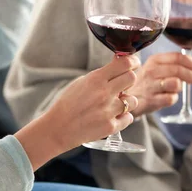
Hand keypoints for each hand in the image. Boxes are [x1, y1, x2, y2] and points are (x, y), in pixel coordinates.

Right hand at [15, 55, 138, 169]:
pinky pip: (128, 118)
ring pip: (133, 100)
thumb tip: (119, 64)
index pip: (125, 63)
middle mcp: (104, 93)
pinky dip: (122, 117)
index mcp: (95, 79)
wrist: (58, 128)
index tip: (133, 64)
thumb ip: (101, 75)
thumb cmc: (68, 103)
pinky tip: (110, 116)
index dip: (132, 62)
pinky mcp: (111, 127)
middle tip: (122, 85)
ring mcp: (109, 111)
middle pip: (132, 78)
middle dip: (128, 80)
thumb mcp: (81, 82)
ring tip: (113, 104)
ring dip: (126, 101)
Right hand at [128, 52, 191, 116]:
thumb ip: (173, 64)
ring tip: (176, 90)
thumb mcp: (156, 68)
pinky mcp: (151, 100)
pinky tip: (168, 98)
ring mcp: (150, 85)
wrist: (127, 97)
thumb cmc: (147, 82)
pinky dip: (173, 98)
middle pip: (179, 70)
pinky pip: (171, 99)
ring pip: (176, 84)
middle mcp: (151, 70)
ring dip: (181, 87)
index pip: (178, 57)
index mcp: (154, 60)